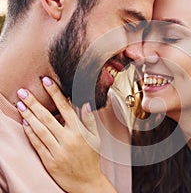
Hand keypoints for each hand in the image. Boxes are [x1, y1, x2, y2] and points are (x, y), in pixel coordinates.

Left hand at [16, 77, 115, 192]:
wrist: (87, 182)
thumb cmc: (91, 158)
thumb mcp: (95, 138)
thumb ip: (89, 120)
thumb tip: (85, 103)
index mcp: (80, 132)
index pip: (65, 108)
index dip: (55, 93)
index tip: (46, 81)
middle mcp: (68, 140)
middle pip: (47, 117)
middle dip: (34, 103)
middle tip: (23, 91)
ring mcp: (57, 151)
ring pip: (40, 129)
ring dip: (29, 116)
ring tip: (20, 104)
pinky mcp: (49, 161)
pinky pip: (37, 144)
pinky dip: (30, 133)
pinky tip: (25, 124)